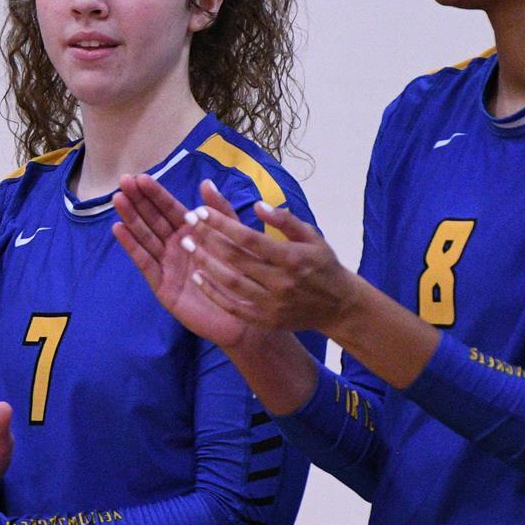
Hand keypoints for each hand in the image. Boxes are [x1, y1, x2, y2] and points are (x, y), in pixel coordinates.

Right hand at [113, 174, 257, 347]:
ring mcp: (167, 265)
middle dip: (138, 201)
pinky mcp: (161, 285)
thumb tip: (206, 183)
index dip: (155, 193)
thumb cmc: (242, 278)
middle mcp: (176, 246)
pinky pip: (144, 262)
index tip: (139, 177)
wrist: (245, 317)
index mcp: (192, 233)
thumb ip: (221, 213)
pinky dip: (131, 246)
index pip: (169, 209)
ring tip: (118, 199)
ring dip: (131, 218)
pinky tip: (119, 229)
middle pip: (153, 219)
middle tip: (123, 181)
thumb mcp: (236, 238)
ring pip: (145, 237)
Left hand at [176, 181, 360, 334]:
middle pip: (234, 258)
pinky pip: (231, 306)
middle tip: (186, 223)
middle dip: (206, 238)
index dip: (222, 223)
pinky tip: (197, 276)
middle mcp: (281, 282)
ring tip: (186, 246)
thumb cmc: (323, 266)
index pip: (248, 238)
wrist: (338, 307)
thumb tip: (258, 205)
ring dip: (204, 262)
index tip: (201, 211)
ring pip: (229, 282)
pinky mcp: (264, 319)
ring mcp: (271, 303)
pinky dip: (212, 292)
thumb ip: (285, 220)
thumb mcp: (312, 237)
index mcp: (292, 258)